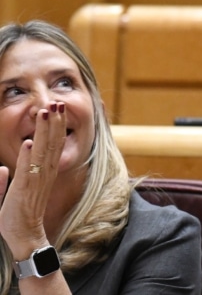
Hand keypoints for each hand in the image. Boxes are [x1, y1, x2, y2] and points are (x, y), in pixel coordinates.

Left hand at [0, 102, 66, 258]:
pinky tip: (28, 142)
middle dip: (54, 121)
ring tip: (47, 112)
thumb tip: (2, 167)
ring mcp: (36, 180)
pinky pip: (27, 169)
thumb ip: (5, 180)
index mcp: (44, 172)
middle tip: (57, 102)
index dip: (55, 125)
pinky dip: (28, 156)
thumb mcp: (12, 194)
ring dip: (44, 131)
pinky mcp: (24, 190)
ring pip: (43, 150)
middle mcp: (44, 173)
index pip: (53, 144)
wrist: (24, 237)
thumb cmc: (16, 217)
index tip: (56, 108)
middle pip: (52, 142)